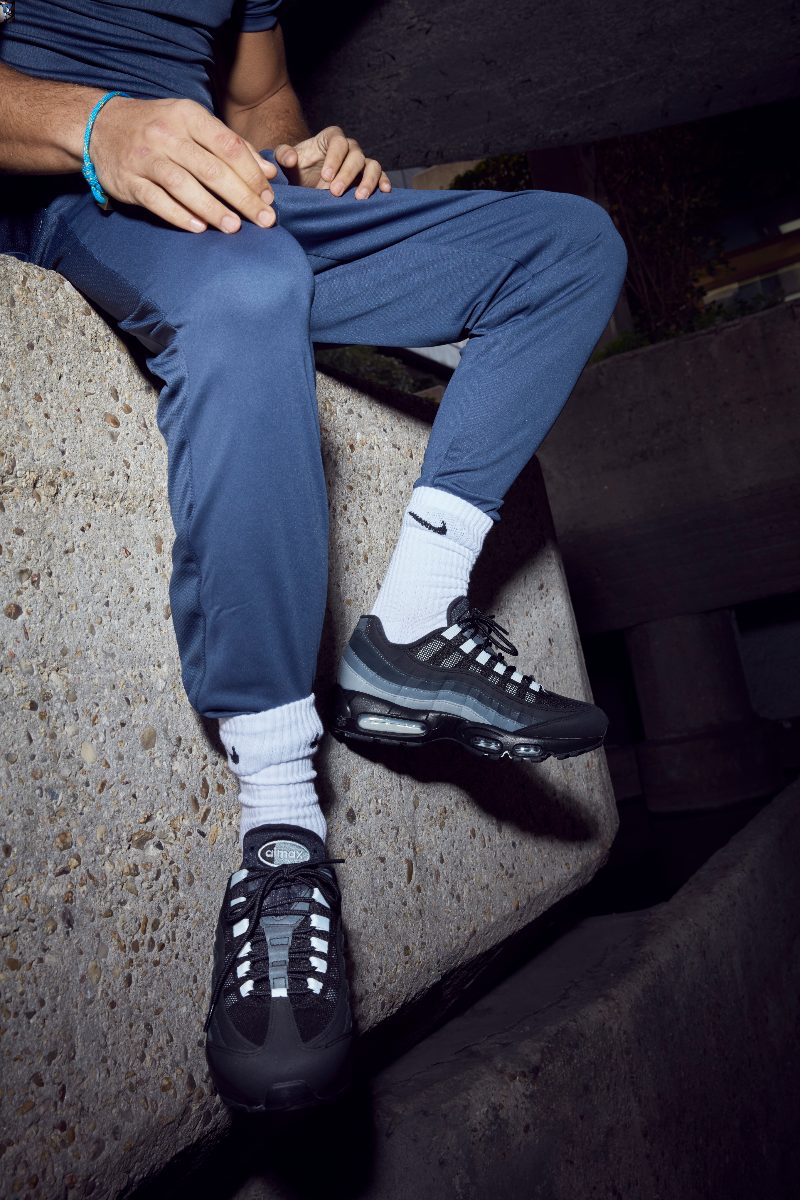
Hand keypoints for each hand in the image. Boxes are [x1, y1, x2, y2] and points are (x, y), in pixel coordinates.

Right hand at [90, 95, 278, 232]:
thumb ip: (232, 146)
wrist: (101, 126)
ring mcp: (145, 157)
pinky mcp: (128, 180)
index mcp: (188, 116)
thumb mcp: (194, 124)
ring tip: (235, 228)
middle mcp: (166, 134)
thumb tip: (270, 172)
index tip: (268, 197)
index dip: (252, 174)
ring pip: (184, 186)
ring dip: (213, 209)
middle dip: (242, 197)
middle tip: (264, 220)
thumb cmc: (159, 127)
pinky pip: (157, 201)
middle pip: (211, 169)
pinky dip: (179, 215)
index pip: (228, 145)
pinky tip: (199, 228)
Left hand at [273, 126, 390, 198]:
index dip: (334, 158)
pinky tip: (384, 192)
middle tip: (335, 192)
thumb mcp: (285, 160)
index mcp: (330, 138)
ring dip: (368, 181)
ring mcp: (360, 162)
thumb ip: (283, 154)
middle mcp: (349, 148)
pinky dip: (384, 182)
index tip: (325, 176)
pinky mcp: (367, 177)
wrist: (305, 181)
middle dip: (347, 174)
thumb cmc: (296, 168)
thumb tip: (292, 158)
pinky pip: (380, 176)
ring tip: (359, 198)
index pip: (338, 142)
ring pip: (371, 165)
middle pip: (356, 155)